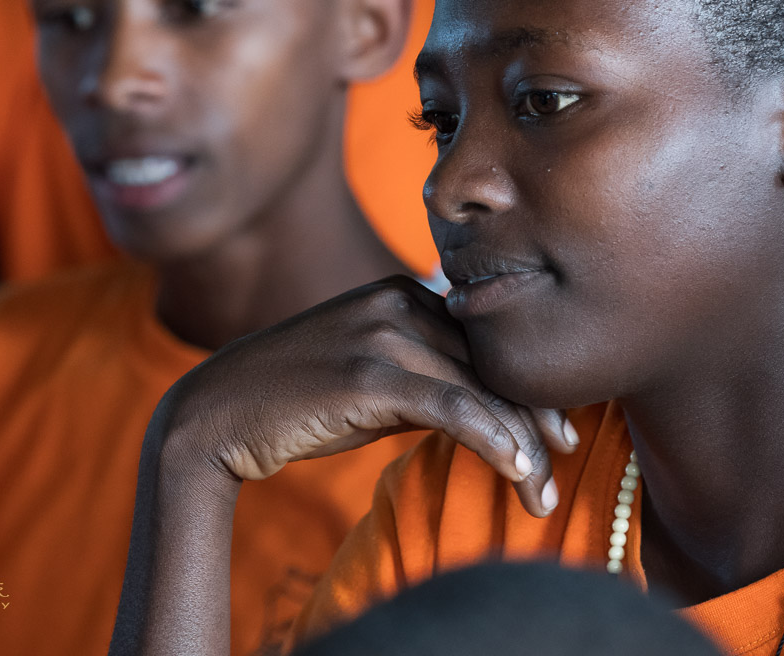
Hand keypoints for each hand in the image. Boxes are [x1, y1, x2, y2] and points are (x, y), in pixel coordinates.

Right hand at [156, 276, 575, 516]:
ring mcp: (383, 334)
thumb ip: (423, 374)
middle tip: (566, 458)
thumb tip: (482, 405)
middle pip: (491, 362)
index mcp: (403, 292)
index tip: (558, 427)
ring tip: (541, 490)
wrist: (217, 411)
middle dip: (534, 416)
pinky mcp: (368, 374)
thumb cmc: (296, 398)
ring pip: (479, 389)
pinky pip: (451, 409)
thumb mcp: (370, 374)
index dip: (527, 385)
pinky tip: (517, 471)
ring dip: (521, 445)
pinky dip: (492, 441)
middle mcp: (399, 302)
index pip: (485, 341)